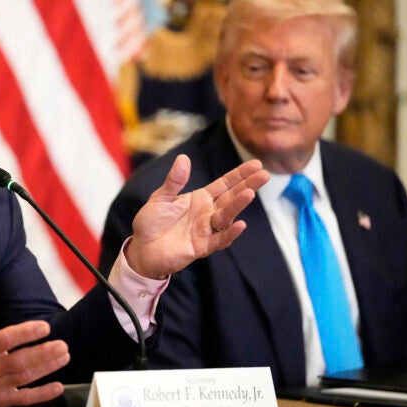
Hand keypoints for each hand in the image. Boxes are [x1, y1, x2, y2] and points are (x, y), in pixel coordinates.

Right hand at [0, 277, 69, 406]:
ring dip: (47, 367)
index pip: (7, 339)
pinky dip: (41, 394)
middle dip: (44, 353)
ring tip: (63, 356)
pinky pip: (23, 399)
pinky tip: (57, 387)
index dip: (27, 333)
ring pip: (25, 377)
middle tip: (62, 345)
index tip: (45, 327)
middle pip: (21, 360)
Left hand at [126, 155, 269, 278]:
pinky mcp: (201, 247)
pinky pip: (219, 240)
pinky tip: (241, 225)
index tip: (256, 164)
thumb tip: (183, 158)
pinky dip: (230, 234)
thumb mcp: (161, 197)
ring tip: (249, 193)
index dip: (239, 174)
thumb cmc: (151, 222)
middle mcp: (207, 213)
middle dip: (248, 186)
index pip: (224, 184)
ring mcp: (206, 230)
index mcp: (200, 199)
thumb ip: (174, 181)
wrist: (141, 248)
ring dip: (238, 206)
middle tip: (265, 175)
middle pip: (231, 198)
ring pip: (227, 217)